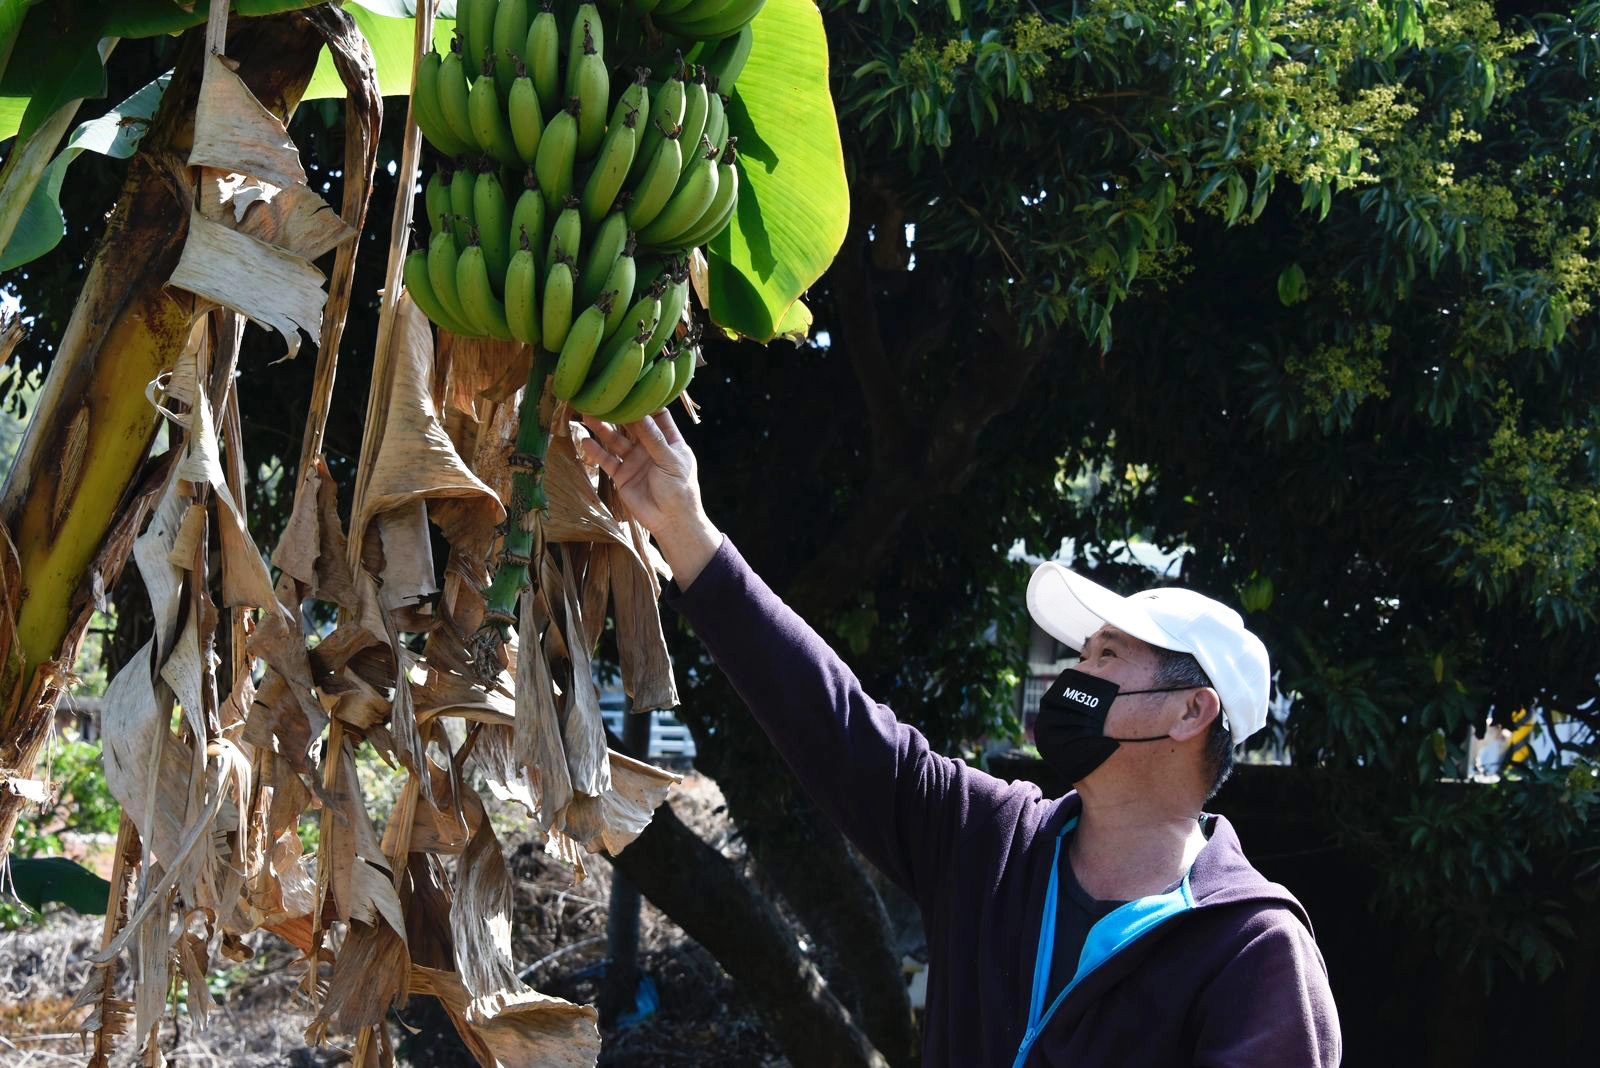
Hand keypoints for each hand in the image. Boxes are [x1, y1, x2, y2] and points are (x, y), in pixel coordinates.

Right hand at [577, 410, 721, 586]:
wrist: (671, 521)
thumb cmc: (680, 490)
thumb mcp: (671, 461)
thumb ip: (654, 439)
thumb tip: (640, 413)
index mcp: (668, 440)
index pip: (656, 414)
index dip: (645, 400)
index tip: (631, 384)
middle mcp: (649, 446)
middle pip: (632, 423)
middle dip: (618, 410)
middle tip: (602, 395)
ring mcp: (634, 460)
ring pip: (615, 439)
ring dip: (602, 427)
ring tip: (587, 412)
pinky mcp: (622, 474)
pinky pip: (606, 459)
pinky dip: (595, 451)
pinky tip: (584, 440)